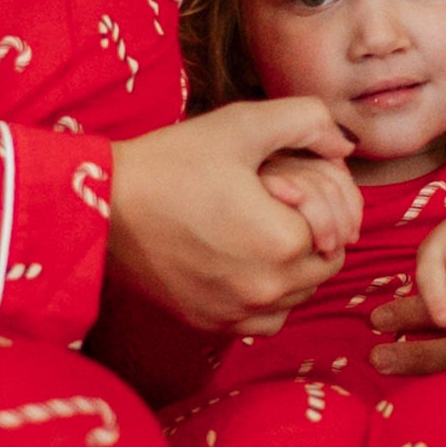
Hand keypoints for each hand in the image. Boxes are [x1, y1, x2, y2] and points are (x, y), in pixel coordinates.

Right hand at [109, 98, 356, 334]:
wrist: (102, 205)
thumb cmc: (170, 161)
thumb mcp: (241, 124)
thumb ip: (306, 122)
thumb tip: (343, 143)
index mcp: (283, 239)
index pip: (336, 222)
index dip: (316, 194)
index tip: (279, 178)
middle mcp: (268, 287)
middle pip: (325, 262)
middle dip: (313, 229)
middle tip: (274, 201)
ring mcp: (239, 312)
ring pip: (300, 293)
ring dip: (294, 263)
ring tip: (258, 228)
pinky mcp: (212, 324)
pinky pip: (266, 318)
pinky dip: (267, 294)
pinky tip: (243, 263)